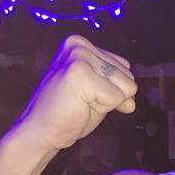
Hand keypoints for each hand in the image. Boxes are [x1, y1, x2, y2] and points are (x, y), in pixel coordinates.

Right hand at [12, 35, 137, 152]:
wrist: (41, 131)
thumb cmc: (69, 113)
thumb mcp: (100, 93)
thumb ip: (119, 87)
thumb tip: (132, 101)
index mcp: (82, 44)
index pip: (125, 68)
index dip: (112, 89)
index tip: (86, 94)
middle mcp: (79, 45)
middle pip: (128, 77)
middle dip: (111, 95)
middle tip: (82, 100)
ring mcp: (78, 57)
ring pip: (126, 87)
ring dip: (107, 101)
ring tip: (81, 101)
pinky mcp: (79, 73)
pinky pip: (117, 97)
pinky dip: (103, 108)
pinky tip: (80, 105)